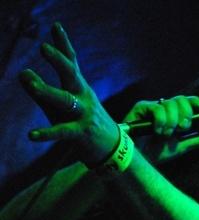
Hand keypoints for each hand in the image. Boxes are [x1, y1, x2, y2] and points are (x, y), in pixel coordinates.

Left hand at [19, 22, 118, 164]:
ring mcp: (84, 115)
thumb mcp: (62, 106)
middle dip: (58, 61)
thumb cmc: (82, 123)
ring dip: (48, 92)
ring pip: (65, 101)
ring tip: (32, 83)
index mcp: (79, 88)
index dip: (64, 44)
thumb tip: (21, 73)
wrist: (111, 147)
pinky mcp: (81, 133)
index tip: (56, 26)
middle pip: (71, 76)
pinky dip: (47, 133)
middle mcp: (83, 97)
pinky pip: (62, 132)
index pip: (72, 62)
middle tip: (44, 47)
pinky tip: (32, 134)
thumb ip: (40, 91)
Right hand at [124, 96, 198, 163]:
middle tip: (182, 128)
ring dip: (171, 121)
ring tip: (165, 135)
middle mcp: (165, 108)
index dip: (197, 103)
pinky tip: (157, 131)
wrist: (137, 160)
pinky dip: (160, 121)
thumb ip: (197, 141)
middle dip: (185, 114)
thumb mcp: (180, 148)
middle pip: (181, 99)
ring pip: (170, 103)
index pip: (190, 101)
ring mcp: (153, 107)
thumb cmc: (156, 153)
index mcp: (176, 115)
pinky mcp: (141, 108)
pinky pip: (157, 108)